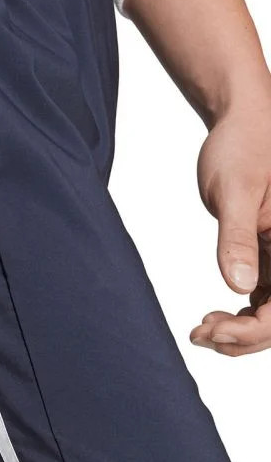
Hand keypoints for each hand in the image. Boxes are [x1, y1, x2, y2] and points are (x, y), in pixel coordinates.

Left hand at [191, 107, 270, 354]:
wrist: (241, 123)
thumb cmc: (242, 147)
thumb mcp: (234, 193)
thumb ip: (236, 240)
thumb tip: (238, 287)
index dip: (254, 330)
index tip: (213, 330)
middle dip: (244, 337)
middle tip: (199, 334)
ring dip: (241, 332)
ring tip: (201, 329)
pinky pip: (265, 300)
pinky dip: (240, 316)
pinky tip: (212, 318)